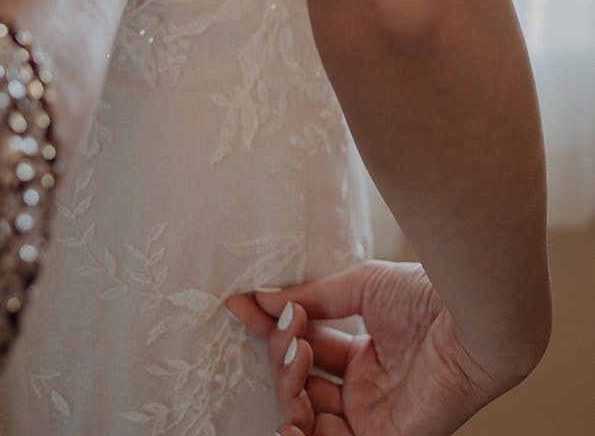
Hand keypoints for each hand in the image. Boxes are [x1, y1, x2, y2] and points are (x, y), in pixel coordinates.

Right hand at [226, 262, 508, 435]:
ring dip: (290, 387)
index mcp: (364, 355)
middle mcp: (367, 390)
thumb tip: (262, 300)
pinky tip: (293, 415)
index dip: (272, 329)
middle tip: (290, 328)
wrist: (468, 315)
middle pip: (301, 384)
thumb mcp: (359, 287)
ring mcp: (375, 418)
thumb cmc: (426, 295)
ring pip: (309, 416)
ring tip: (298, 354)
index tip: (238, 304)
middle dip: (282, 355)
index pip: (305, 348)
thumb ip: (312, 300)